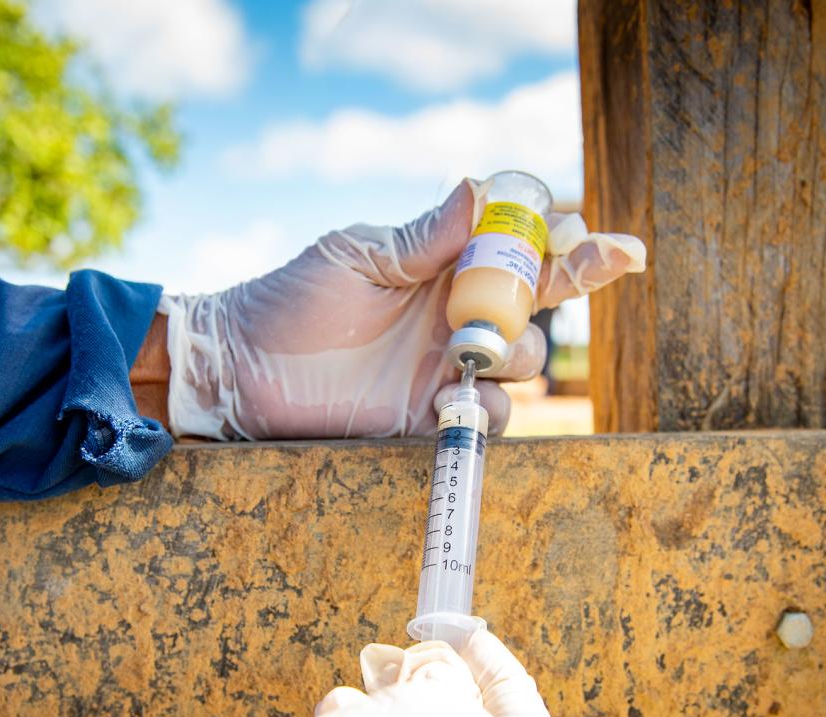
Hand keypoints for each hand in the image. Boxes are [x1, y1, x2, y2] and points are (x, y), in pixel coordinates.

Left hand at [163, 178, 645, 439]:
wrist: (243, 368)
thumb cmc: (291, 300)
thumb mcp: (355, 256)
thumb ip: (420, 237)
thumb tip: (478, 189)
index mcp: (442, 266)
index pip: (517, 248)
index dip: (559, 239)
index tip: (582, 231)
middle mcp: (454, 315)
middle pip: (537, 301)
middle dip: (571, 282)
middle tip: (577, 269)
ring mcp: (445, 366)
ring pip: (521, 359)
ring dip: (516, 349)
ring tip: (473, 346)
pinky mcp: (428, 415)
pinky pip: (487, 416)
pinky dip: (486, 408)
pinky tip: (452, 395)